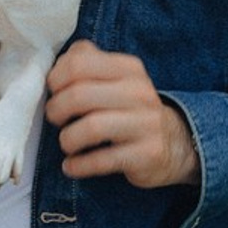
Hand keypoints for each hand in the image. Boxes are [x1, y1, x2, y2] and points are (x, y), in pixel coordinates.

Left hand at [45, 40, 198, 187]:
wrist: (174, 143)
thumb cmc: (129, 108)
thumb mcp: (115, 77)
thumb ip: (86, 61)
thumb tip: (58, 63)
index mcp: (128, 68)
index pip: (78, 63)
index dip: (55, 80)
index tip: (54, 92)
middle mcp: (139, 92)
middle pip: (79, 95)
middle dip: (56, 110)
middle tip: (56, 119)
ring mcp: (146, 123)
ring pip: (90, 127)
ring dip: (67, 139)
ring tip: (67, 143)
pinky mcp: (147, 154)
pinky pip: (102, 160)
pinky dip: (78, 165)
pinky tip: (71, 166)